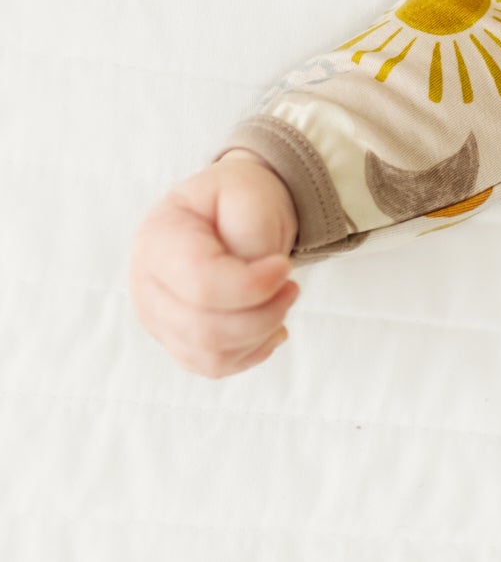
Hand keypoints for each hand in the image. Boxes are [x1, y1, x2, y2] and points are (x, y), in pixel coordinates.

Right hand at [129, 149, 301, 377]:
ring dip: (259, 333)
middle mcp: (147, 285)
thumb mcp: (250, 195)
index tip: (284, 267)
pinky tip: (271, 327)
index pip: (198, 280)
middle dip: (261, 313)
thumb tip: (255, 287)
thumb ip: (250, 238)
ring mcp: (158, 318)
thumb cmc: (241, 199)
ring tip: (283, 300)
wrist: (236, 210)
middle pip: (201, 327)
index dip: (249, 285)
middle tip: (292, 287)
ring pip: (208, 354)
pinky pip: (213, 366)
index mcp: (159, 238)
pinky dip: (250, 352)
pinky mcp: (177, 340)